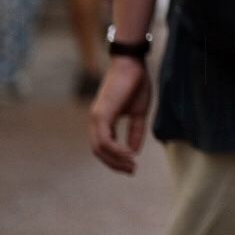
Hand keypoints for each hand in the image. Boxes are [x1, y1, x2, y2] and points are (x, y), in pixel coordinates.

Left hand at [89, 57, 152, 174]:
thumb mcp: (138, 112)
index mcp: (103, 121)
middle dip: (115, 164)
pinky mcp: (101, 115)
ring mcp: (96, 118)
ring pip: (100, 148)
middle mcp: (95, 121)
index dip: (116, 160)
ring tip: (132, 165)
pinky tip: (129, 154)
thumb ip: (135, 131)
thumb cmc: (136, 84)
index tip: (132, 166)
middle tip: (132, 171)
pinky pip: (104, 140)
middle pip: (99, 152)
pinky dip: (115, 150)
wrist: (132, 63)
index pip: (104, 147)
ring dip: (115, 160)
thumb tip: (133, 151)